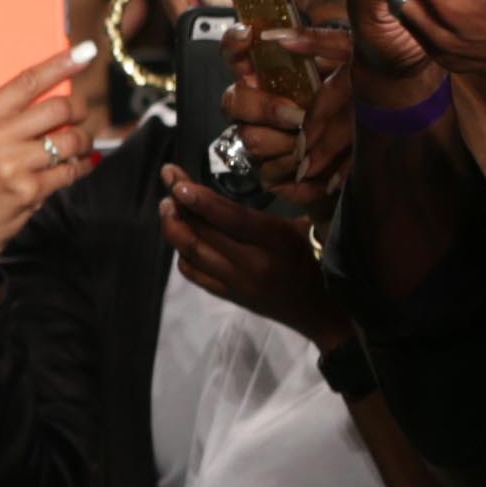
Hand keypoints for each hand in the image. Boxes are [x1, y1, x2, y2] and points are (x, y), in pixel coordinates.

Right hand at [0, 46, 95, 288]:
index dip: (61, 63)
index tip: (85, 51)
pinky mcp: (29, 190)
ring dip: (83, 140)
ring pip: (71, 140)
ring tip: (77, 142)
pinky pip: (71, 170)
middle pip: (59, 108)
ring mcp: (13, 165)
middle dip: (79, 108)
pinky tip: (77, 165)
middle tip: (79, 112)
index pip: (28, 81)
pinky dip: (81, 166)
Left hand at [158, 167, 343, 345]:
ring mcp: (236, 283)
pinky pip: (193, 273)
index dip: (200, 199)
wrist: (320, 309)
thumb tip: (248, 177)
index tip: (178, 181)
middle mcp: (252, 263)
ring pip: (192, 253)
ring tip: (166, 206)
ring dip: (174, 227)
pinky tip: (179, 236)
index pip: (229, 217)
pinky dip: (181, 252)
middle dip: (179, 204)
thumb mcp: (305, 227)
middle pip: (203, 233)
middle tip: (167, 179)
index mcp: (276, 240)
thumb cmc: (316, 258)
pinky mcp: (227, 296)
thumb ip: (277, 206)